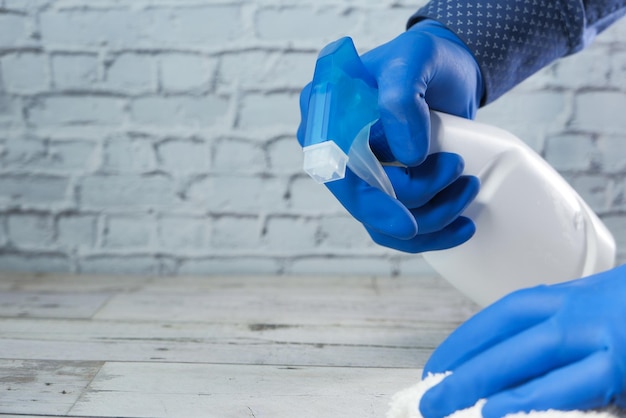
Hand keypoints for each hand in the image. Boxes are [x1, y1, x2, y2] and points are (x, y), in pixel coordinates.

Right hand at [296, 20, 482, 252]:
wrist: (444, 73)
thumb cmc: (423, 60)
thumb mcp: (413, 61)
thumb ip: (400, 98)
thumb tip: (407, 157)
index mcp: (323, 114)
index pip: (338, 169)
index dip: (370, 201)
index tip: (408, 224)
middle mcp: (330, 148)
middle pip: (361, 202)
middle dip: (417, 204)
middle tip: (464, 183)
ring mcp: (354, 172)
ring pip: (381, 223)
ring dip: (431, 219)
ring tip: (469, 187)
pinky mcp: (379, 187)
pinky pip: (395, 226)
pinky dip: (430, 233)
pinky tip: (461, 226)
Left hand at [420, 264, 625, 417]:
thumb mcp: (594, 308)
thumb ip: (559, 328)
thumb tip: (516, 364)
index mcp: (566, 297)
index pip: (499, 317)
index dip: (463, 341)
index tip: (435, 365)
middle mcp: (576, 313)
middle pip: (504, 341)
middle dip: (461, 370)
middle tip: (424, 397)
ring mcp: (601, 339)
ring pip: (528, 365)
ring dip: (481, 387)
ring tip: (442, 409)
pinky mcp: (622, 366)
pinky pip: (568, 390)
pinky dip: (529, 402)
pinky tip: (496, 414)